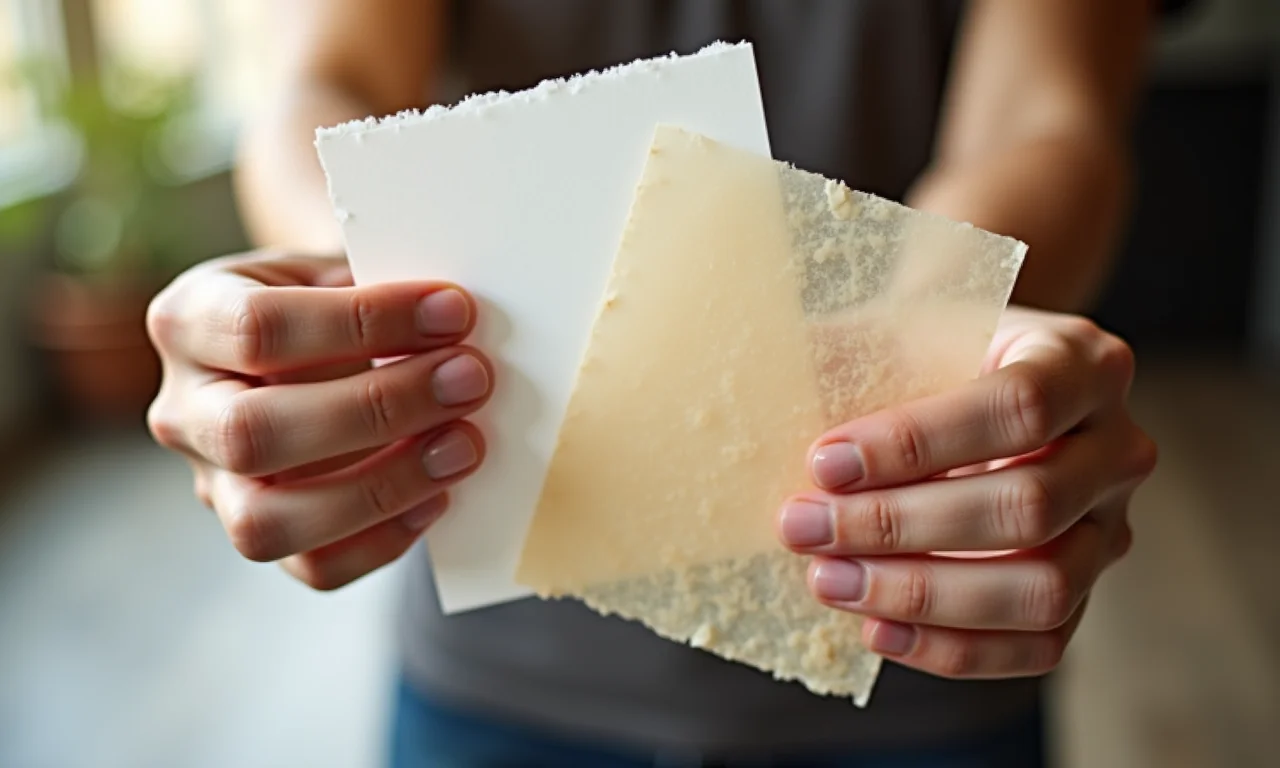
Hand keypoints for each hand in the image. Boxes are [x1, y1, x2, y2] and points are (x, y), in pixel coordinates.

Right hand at [146, 251, 492, 589]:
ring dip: (382, 487)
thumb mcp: (337, 267)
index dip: (363, 320)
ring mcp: (213, 483)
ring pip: (266, 522)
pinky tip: (439, 495)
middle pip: (253, 433)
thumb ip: (378, 283)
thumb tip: (454, 317)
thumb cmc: (331, 299)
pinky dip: (384, 539)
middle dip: (378, 408)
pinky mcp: (260, 533)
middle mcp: (184, 410)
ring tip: (464, 445)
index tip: (453, 310)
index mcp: (189, 319)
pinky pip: (312, 566)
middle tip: (469, 379)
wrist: (308, 346)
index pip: (257, 327)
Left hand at [776, 306, 1155, 678]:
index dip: (916, 443)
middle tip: (802, 527)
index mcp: (1080, 360)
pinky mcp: (1084, 590)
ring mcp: (1110, 526)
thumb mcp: (883, 333)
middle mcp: (1117, 446)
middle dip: (899, 527)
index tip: (823, 462)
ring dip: (921, 595)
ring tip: (827, 579)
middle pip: (1029, 506)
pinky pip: (1038, 644)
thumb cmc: (914, 354)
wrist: (956, 379)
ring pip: (1041, 588)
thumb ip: (837, 360)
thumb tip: (751, 411)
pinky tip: (874, 628)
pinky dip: (952, 648)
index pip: (1018, 408)